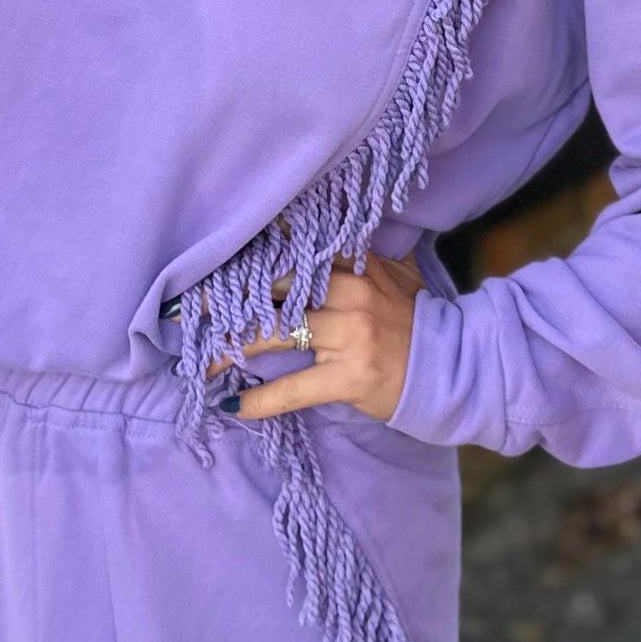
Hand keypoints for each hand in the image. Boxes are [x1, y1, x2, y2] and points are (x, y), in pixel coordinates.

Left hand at [206, 248, 425, 422]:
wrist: (455, 366)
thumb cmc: (416, 322)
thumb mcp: (390, 276)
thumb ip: (352, 257)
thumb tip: (306, 233)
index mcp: (353, 263)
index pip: (289, 250)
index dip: (246, 256)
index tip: (207, 261)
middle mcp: (347, 291)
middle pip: (270, 287)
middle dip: (225, 299)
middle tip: (185, 310)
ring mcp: (348, 335)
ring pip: (272, 333)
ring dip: (229, 349)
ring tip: (199, 361)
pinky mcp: (349, 376)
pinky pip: (293, 388)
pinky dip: (260, 401)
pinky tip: (233, 408)